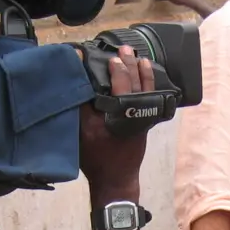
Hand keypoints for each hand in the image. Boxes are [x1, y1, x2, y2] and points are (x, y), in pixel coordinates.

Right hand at [78, 45, 153, 191]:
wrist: (115, 180)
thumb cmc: (96, 158)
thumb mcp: (81, 131)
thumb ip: (82, 104)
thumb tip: (81, 79)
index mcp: (120, 111)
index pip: (118, 80)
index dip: (113, 65)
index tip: (106, 54)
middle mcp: (134, 112)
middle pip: (134, 80)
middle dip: (129, 62)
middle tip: (124, 49)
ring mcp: (142, 117)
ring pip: (145, 88)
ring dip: (142, 72)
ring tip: (140, 58)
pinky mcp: (145, 123)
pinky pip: (148, 98)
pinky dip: (146, 85)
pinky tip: (145, 78)